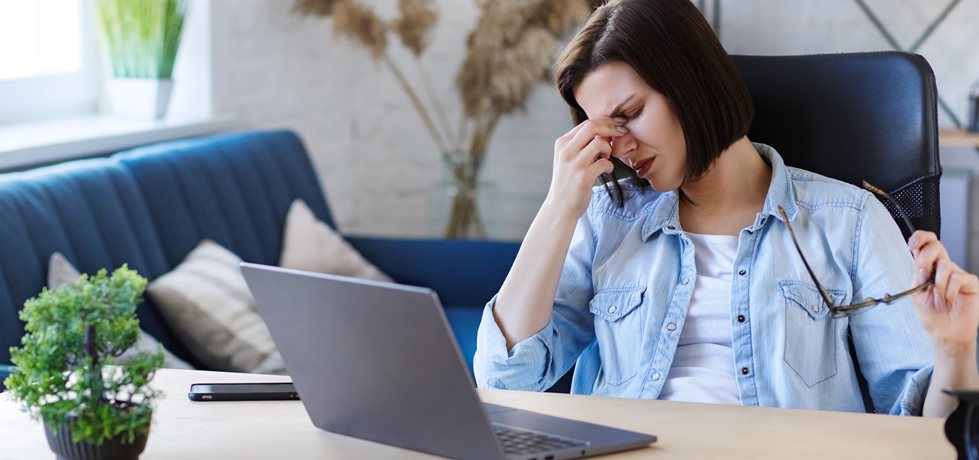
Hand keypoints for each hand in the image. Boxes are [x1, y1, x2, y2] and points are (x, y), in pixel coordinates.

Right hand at [543, 117, 625, 221]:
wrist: (560, 207)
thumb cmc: (568, 181)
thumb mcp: (568, 158)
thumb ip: (581, 144)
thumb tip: (605, 130)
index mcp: (562, 143)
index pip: (587, 123)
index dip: (606, 122)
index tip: (618, 125)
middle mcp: (566, 151)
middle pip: (593, 126)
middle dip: (611, 127)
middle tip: (622, 132)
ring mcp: (574, 164)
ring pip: (600, 143)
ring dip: (609, 149)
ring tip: (606, 158)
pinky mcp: (583, 177)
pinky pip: (605, 163)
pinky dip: (609, 166)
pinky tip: (606, 171)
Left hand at [908, 230, 978, 350]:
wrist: (945, 332)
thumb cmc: (931, 315)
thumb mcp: (917, 291)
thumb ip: (918, 273)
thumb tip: (918, 254)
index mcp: (929, 268)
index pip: (926, 243)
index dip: (920, 238)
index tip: (912, 245)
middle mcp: (944, 268)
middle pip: (936, 246)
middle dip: (926, 259)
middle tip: (924, 276)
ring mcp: (957, 273)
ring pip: (945, 264)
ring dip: (937, 285)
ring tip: (938, 299)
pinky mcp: (970, 282)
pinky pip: (957, 277)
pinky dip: (948, 291)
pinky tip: (949, 301)